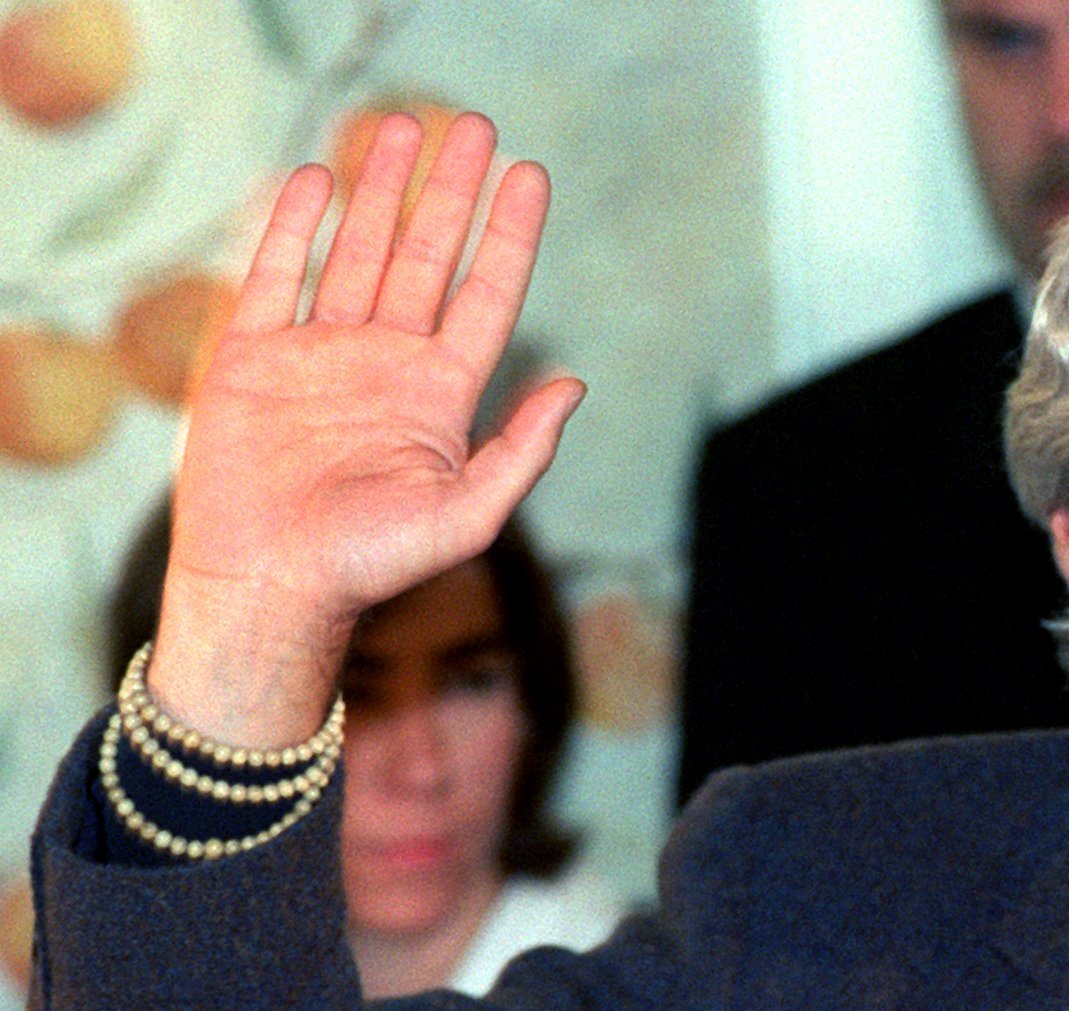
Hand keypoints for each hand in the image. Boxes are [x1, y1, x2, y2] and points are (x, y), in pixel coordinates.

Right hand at [152, 112, 581, 746]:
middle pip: (426, 257)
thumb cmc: (371, 566)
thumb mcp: (467, 516)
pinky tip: (314, 180)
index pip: (486, 296)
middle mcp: (385, 365)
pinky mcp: (252, 359)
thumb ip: (523, 452)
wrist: (269, 586)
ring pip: (357, 252)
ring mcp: (319, 356)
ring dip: (380, 190)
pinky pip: (275, 276)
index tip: (530, 174)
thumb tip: (575, 386)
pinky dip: (292, 227)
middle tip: (475, 124)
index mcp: (439, 395)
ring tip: (404, 125)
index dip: (509, 235)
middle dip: (451, 192)